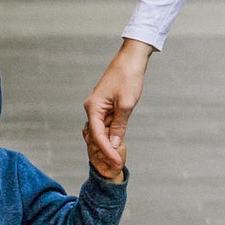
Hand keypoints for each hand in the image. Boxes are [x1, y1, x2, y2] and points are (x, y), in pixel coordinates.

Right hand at [84, 38, 152, 174]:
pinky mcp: (106, 106)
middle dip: (105, 151)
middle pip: (96, 136)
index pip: (98, 136)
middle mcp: (92, 109)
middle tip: (116, 165)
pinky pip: (106, 125)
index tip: (117, 162)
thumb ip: (119, 125)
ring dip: (108, 145)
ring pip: (101, 132)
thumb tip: (115, 143)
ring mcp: (99, 108)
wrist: (131, 59)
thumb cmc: (128, 77)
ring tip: (117, 159)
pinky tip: (118, 145)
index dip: (107, 151)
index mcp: (93, 108)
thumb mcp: (126, 104)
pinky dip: (112, 135)